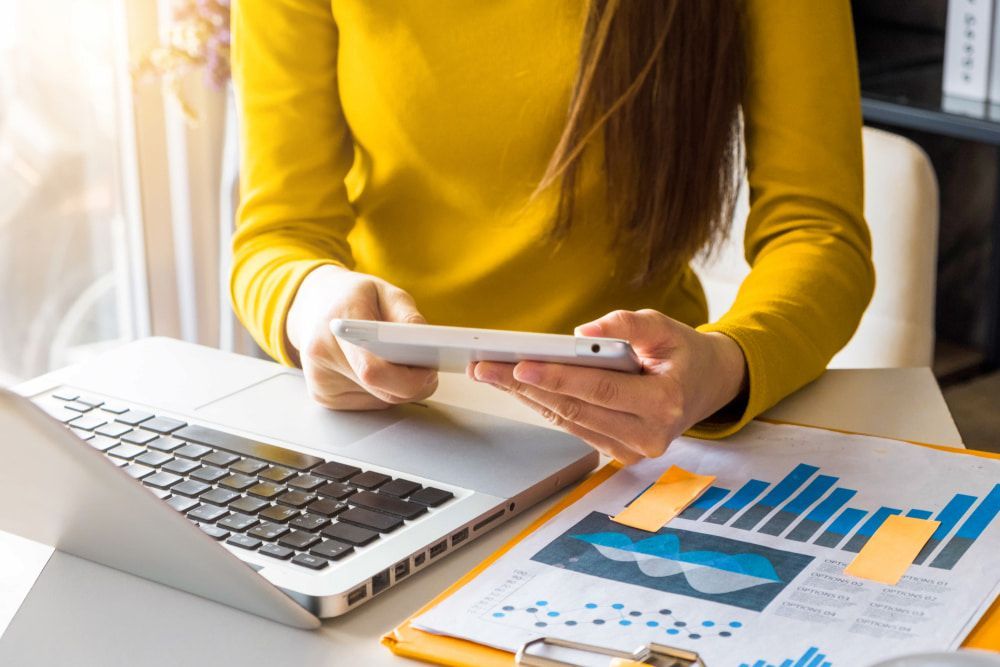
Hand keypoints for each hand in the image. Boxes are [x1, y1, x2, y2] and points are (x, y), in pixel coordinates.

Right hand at [286, 265, 437, 409]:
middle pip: (380, 389)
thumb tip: (426, 344)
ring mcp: (319, 379)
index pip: (373, 369)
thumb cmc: (354, 298)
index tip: (430, 373)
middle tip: (428, 371)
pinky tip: (378, 370)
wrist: (314, 303)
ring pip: (378, 399)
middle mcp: (322, 353)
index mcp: (338, 323)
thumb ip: (408, 316)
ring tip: (398, 361)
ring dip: (397, 387)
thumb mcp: (386, 291)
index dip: (407, 379)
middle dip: (412, 384)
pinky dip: (381, 390)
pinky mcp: (322, 395)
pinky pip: (367, 403)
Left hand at [469, 309, 746, 464]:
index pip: (600, 390)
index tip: (521, 365)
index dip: (558, 377)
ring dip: (526, 398)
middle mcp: (649, 435)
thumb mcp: (665, 327)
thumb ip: (628, 325)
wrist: (707, 386)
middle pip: (575, 410)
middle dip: (526, 387)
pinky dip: (544, 406)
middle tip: (486, 367)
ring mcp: (633, 449)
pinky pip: (574, 427)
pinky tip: (517, 388)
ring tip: (492, 374)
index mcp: (665, 404)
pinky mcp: (618, 452)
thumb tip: (585, 334)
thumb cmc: (683, 354)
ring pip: (569, 422)